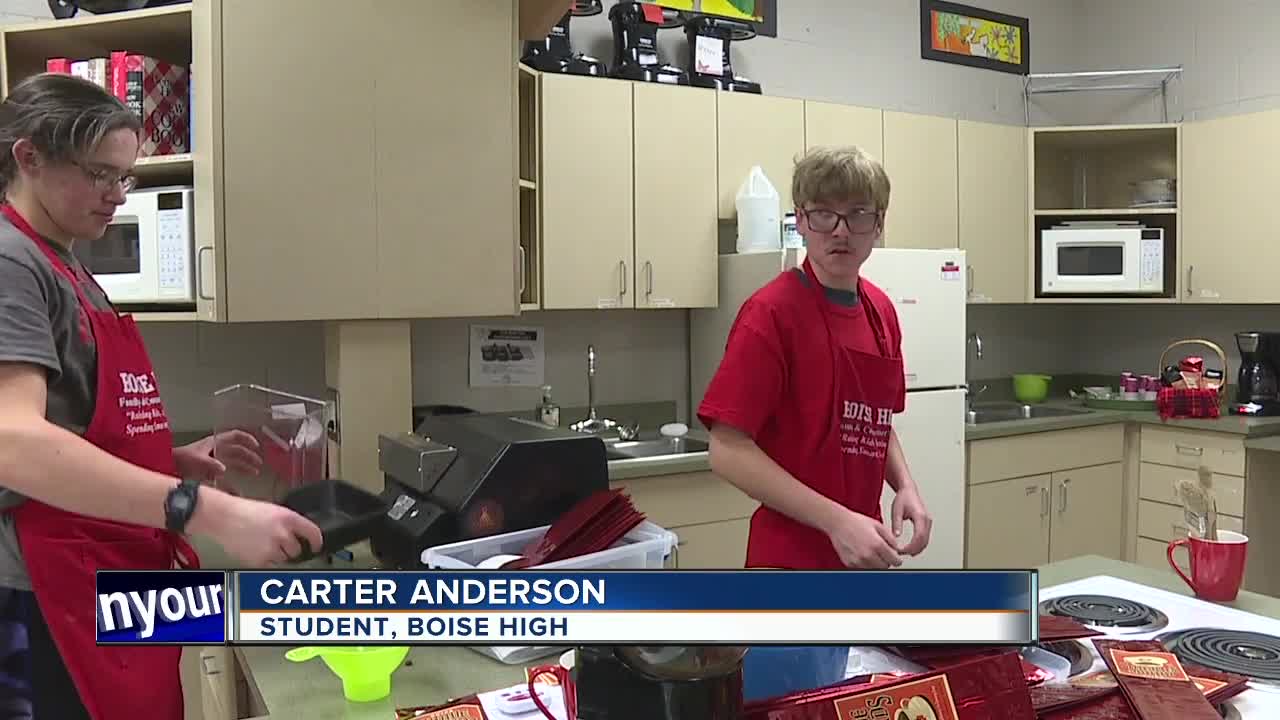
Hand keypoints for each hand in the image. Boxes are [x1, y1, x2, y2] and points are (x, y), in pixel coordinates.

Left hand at [174, 430, 261, 484]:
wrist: (166, 466)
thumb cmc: (180, 458)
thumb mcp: (196, 459)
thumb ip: (210, 464)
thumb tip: (224, 469)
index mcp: (215, 442)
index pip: (235, 436)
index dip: (247, 439)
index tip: (257, 446)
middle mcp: (216, 450)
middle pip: (237, 450)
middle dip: (249, 456)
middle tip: (258, 464)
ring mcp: (212, 461)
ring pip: (233, 461)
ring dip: (244, 466)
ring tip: (254, 472)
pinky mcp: (209, 472)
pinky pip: (224, 475)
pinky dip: (232, 481)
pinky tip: (236, 488)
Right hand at [194, 489, 323, 566]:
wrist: (222, 517)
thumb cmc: (243, 511)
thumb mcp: (272, 510)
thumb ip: (287, 522)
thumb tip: (298, 534)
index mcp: (289, 518)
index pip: (313, 533)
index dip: (316, 542)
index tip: (316, 546)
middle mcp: (283, 534)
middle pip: (297, 550)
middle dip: (290, 548)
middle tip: (278, 543)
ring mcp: (272, 548)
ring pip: (283, 559)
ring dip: (277, 555)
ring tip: (262, 543)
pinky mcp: (259, 560)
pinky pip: (270, 566)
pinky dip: (265, 561)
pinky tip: (255, 550)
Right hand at [826, 508, 901, 568]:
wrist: (838, 523)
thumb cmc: (856, 522)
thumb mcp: (878, 525)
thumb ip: (891, 539)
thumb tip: (897, 549)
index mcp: (877, 544)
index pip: (895, 561)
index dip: (896, 558)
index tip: (894, 557)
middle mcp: (868, 555)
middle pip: (886, 567)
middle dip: (886, 561)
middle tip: (882, 554)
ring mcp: (858, 561)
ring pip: (875, 570)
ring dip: (876, 564)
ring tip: (871, 553)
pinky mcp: (850, 564)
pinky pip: (863, 569)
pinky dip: (865, 565)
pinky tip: (862, 555)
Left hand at [891, 484, 932, 556]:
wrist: (908, 490)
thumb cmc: (903, 498)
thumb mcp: (896, 511)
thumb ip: (897, 524)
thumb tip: (896, 536)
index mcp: (920, 516)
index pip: (919, 536)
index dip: (911, 546)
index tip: (902, 551)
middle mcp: (927, 519)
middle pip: (924, 541)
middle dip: (913, 550)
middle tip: (901, 554)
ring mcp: (928, 522)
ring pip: (926, 541)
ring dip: (916, 549)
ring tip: (904, 552)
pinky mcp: (927, 523)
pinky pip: (925, 537)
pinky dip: (918, 544)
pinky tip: (910, 548)